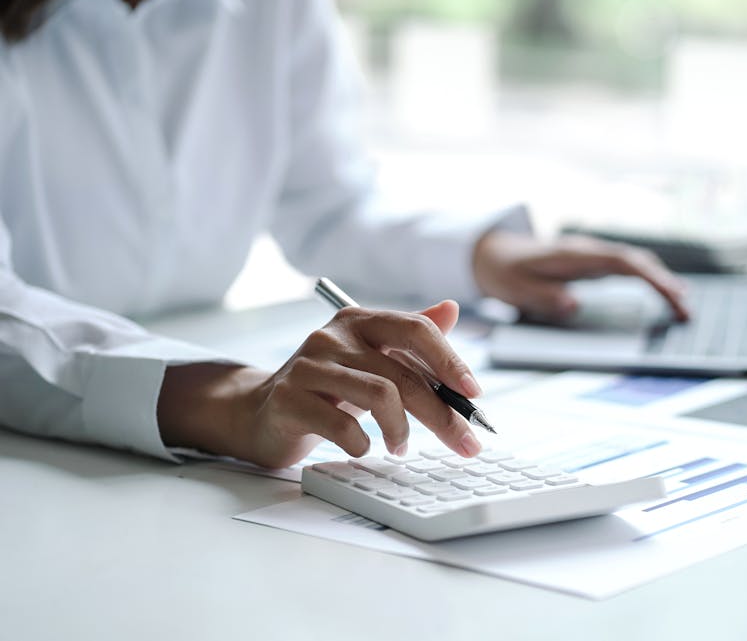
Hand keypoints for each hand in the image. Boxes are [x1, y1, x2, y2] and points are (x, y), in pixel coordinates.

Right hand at [158, 300, 483, 468]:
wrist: (260, 412)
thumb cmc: (326, 388)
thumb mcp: (371, 360)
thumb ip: (410, 338)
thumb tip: (453, 308)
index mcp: (359, 320)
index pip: (416, 330)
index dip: (450, 361)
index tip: (475, 394)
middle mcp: (333, 335)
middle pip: (404, 372)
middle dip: (442, 414)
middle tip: (464, 442)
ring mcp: (309, 365)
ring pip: (380, 395)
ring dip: (401, 430)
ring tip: (400, 447)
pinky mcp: (289, 398)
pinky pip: (343, 425)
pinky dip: (362, 444)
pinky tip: (362, 448)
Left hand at [472, 230, 688, 321]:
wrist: (492, 253)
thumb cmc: (505, 271)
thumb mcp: (515, 288)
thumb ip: (543, 297)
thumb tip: (574, 304)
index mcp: (574, 254)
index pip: (622, 262)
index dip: (650, 277)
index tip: (670, 294)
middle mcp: (588, 250)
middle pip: (636, 261)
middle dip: (664, 282)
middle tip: (686, 309)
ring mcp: (592, 255)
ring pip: (635, 262)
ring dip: (660, 280)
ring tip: (683, 305)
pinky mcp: (592, 263)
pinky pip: (627, 268)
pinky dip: (648, 278)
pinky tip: (663, 292)